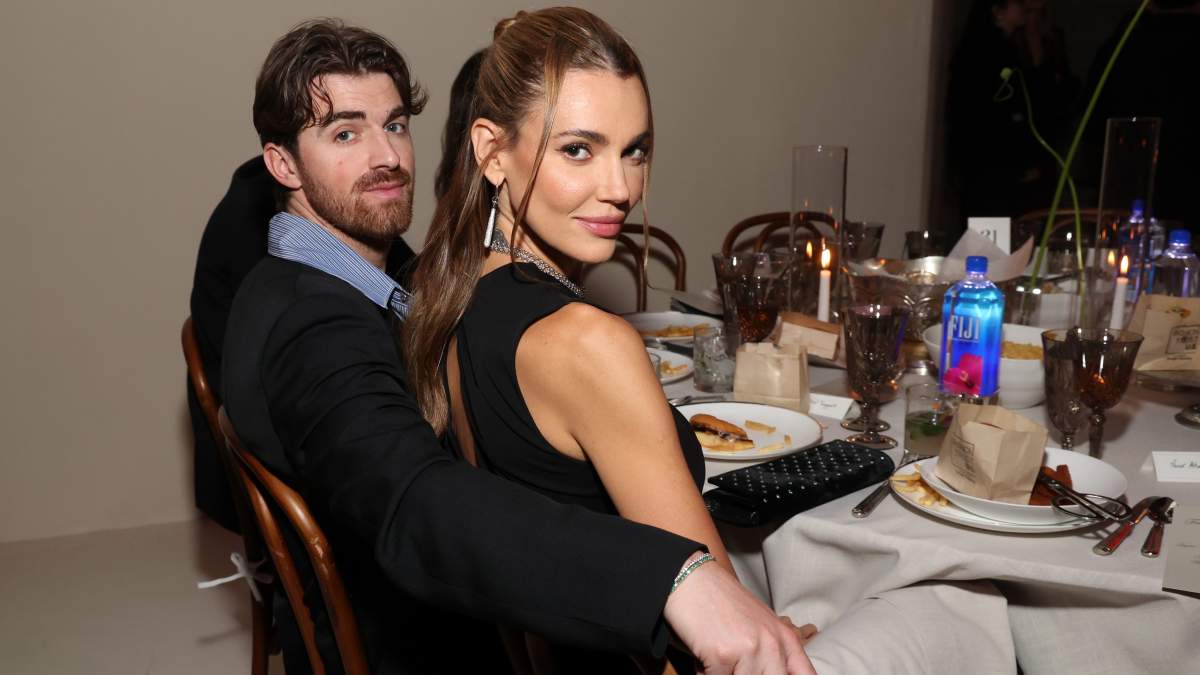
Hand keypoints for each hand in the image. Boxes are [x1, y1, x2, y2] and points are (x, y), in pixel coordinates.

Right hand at [664, 559, 815, 673]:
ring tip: (719, 660)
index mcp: (786, 639)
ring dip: (725, 673)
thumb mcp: (760, 626)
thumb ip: (775, 655)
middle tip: (734, 665)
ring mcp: (749, 650)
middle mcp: (772, 644)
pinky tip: (704, 657)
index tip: (767, 672)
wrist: (692, 579)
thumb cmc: (722, 602)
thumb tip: (777, 673)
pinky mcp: (722, 655)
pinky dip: (705, 673)